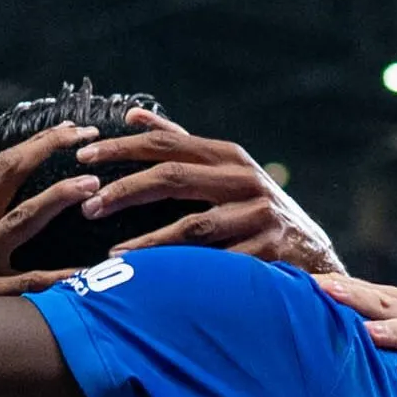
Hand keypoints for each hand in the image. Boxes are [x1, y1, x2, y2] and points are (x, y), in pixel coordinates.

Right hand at [0, 123, 100, 313]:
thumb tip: (12, 193)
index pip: (0, 164)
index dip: (37, 143)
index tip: (71, 130)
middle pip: (7, 175)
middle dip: (47, 149)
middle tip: (87, 138)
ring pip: (20, 220)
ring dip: (58, 198)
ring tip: (92, 186)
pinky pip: (28, 283)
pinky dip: (60, 277)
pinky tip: (88, 272)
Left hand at [76, 109, 341, 273]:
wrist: (312, 249)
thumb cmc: (252, 205)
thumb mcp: (223, 168)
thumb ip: (179, 142)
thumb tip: (133, 114)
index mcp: (227, 155)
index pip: (166, 143)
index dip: (122, 148)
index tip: (83, 155)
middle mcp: (244, 178)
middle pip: (173, 176)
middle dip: (125, 190)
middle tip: (88, 206)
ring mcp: (258, 214)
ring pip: (193, 225)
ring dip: (148, 241)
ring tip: (112, 255)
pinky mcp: (267, 250)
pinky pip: (216, 264)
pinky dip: (183, 272)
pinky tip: (156, 281)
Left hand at [315, 273, 396, 396]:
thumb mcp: (384, 357)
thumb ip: (353, 343)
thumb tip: (299, 335)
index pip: (369, 293)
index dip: (340, 286)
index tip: (304, 282)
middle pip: (390, 304)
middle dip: (358, 297)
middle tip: (328, 292)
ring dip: (393, 330)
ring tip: (367, 333)